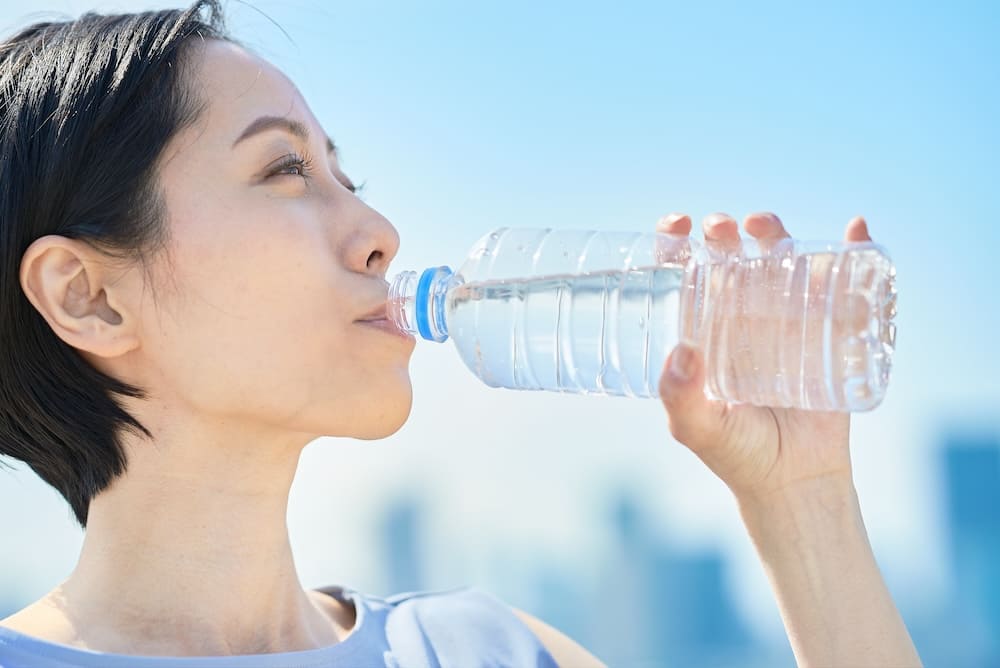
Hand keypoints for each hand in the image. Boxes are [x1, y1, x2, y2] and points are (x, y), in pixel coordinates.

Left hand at [656, 212, 873, 500]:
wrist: (796, 480)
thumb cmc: (738, 454)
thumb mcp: (698, 429)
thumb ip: (681, 398)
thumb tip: (681, 352)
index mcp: (703, 330)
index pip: (683, 275)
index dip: (675, 242)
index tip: (676, 226)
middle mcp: (741, 317)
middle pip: (731, 258)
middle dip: (725, 233)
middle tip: (723, 228)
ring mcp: (786, 320)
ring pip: (782, 262)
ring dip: (776, 233)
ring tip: (766, 226)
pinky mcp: (831, 331)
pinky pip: (844, 286)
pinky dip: (853, 253)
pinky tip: (855, 232)